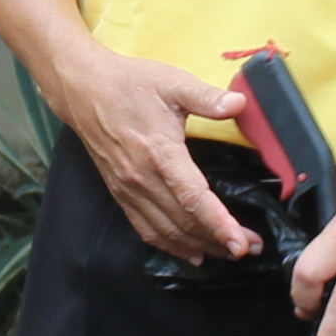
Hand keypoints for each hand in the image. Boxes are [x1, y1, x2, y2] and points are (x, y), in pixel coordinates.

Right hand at [56, 42, 255, 264]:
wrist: (83, 90)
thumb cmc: (129, 83)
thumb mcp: (172, 81)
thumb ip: (207, 97)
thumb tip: (240, 103)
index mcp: (160, 152)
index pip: (193, 198)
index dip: (219, 223)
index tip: (241, 242)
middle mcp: (143, 178)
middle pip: (185, 221)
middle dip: (220, 240)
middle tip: (252, 248)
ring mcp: (129, 189)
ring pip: (167, 230)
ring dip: (200, 246)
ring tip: (229, 253)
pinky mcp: (121, 193)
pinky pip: (146, 229)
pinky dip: (170, 245)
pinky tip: (191, 253)